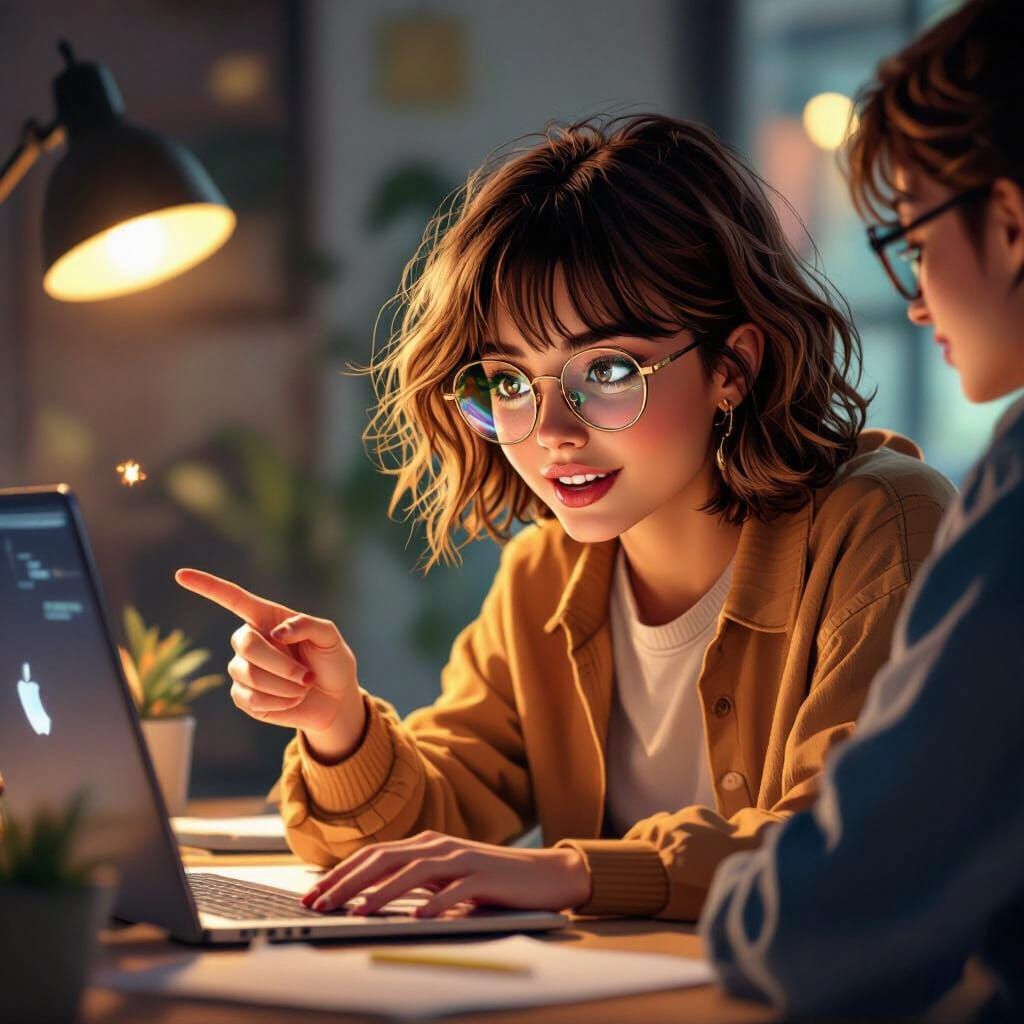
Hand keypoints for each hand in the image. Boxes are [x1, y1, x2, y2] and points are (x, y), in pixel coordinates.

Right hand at [174, 568, 365, 759]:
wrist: (334, 699)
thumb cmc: (332, 661)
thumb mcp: (330, 637)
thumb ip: (308, 624)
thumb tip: (276, 632)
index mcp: (267, 618)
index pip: (232, 599)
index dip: (207, 587)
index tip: (180, 575)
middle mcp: (250, 640)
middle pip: (246, 645)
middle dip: (280, 664)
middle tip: (306, 676)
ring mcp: (243, 669)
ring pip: (249, 674)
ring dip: (284, 685)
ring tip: (304, 686)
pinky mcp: (243, 697)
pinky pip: (251, 699)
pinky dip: (279, 701)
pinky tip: (292, 700)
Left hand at [300, 831, 591, 917]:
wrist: (542, 874)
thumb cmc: (488, 878)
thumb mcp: (444, 876)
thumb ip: (412, 878)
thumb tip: (367, 892)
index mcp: (425, 844)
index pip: (373, 855)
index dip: (340, 873)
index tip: (313, 894)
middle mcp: (438, 845)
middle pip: (384, 859)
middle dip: (347, 881)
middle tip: (319, 903)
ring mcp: (462, 859)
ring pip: (413, 871)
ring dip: (381, 892)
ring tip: (357, 911)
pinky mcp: (485, 876)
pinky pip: (455, 890)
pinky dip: (435, 902)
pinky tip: (418, 916)